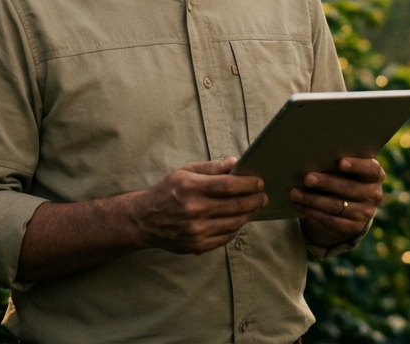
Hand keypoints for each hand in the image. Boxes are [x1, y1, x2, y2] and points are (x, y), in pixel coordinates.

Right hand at [132, 158, 266, 253]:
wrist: (145, 220)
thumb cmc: (167, 192)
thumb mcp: (185, 172)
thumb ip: (211, 167)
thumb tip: (235, 163)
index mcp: (191, 188)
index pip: (228, 186)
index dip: (248, 184)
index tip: (259, 182)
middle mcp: (195, 210)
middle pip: (235, 206)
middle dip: (255, 200)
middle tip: (263, 196)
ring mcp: (197, 230)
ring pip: (234, 223)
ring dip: (248, 215)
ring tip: (253, 207)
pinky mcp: (198, 245)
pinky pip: (226, 237)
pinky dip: (236, 228)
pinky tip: (238, 220)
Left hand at [291, 157, 383, 246]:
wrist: (351, 206)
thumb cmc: (345, 176)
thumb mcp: (348, 169)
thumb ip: (339, 161)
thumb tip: (314, 156)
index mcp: (375, 175)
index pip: (371, 169)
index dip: (357, 165)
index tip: (341, 162)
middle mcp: (374, 195)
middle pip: (348, 188)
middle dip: (326, 183)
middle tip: (307, 178)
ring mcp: (365, 213)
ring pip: (335, 205)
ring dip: (312, 199)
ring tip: (294, 192)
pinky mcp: (352, 228)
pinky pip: (329, 220)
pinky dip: (311, 211)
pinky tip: (298, 204)